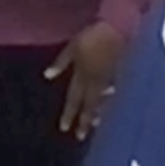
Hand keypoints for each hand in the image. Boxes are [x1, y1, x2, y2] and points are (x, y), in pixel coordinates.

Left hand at [45, 22, 125, 139]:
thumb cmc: (91, 35)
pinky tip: (108, 98)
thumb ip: (61, 63)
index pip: (74, 99)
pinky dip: (107, 98)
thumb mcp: (72, 47)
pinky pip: (110, 90)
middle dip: (85, 121)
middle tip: (81, 136)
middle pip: (89, 104)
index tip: (64, 129)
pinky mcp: (116, 72)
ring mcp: (108, 78)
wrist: (117, 28)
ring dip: (97, 112)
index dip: (69, 114)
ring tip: (96, 123)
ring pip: (101, 99)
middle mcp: (95, 81)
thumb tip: (47, 76)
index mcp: (83, 75)